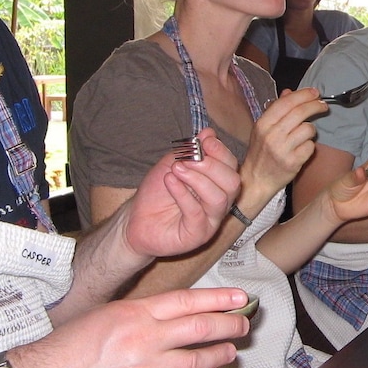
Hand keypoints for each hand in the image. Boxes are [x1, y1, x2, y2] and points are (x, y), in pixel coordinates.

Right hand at [20, 288, 249, 367]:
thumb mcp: (109, 313)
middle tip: (243, 324)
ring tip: (232, 350)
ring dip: (220, 354)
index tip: (239, 297)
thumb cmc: (72, 344)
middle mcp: (145, 339)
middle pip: (199, 329)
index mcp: (135, 313)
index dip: (218, 299)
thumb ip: (144, 312)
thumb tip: (180, 311)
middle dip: (228, 326)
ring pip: (196, 361)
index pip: (188, 301)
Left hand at [122, 127, 241, 258]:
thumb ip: (191, 150)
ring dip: (197, 179)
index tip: (204, 142)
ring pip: (219, 198)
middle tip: (188, 159)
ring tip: (176, 169)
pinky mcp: (197, 236)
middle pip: (232, 182)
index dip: (220, 151)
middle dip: (211, 166)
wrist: (135, 219)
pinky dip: (183, 194)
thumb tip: (209, 132)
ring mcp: (211, 221)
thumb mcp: (173, 164)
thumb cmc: (157, 193)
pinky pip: (196, 213)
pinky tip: (170, 181)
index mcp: (218, 184)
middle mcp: (220, 203)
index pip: (232, 166)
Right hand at [243, 88, 326, 196]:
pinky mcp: (293, 163)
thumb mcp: (263, 129)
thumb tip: (289, 92)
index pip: (286, 103)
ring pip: (308, 129)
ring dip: (311, 129)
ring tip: (306, 134)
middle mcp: (271, 135)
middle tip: (323, 105)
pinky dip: (309, 146)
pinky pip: (310, 146)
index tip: (315, 92)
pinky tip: (302, 149)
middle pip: (300, 113)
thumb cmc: (261, 153)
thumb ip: (276, 110)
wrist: (256, 180)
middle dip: (315, 105)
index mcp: (263, 124)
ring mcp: (282, 150)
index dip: (303, 95)